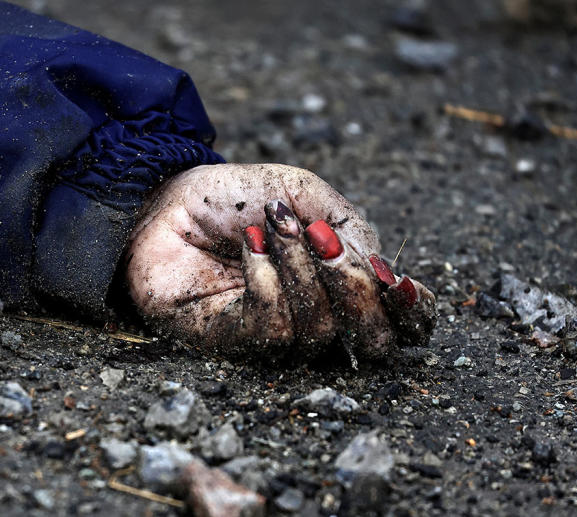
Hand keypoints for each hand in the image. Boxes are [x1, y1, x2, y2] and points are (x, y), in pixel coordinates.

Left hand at [124, 163, 435, 359]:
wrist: (164, 200)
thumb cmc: (233, 199)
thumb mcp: (301, 192)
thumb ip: (348, 225)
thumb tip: (381, 270)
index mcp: (342, 286)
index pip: (398, 323)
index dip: (413, 312)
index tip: (400, 282)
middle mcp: (316, 318)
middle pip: (370, 342)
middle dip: (358, 291)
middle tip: (327, 244)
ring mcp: (275, 336)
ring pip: (319, 331)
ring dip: (302, 270)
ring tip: (274, 226)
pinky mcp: (232, 342)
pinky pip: (271, 327)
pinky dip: (266, 280)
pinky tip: (248, 248)